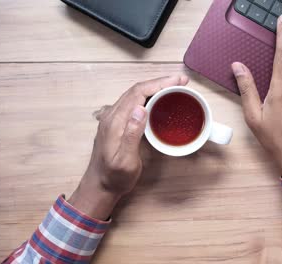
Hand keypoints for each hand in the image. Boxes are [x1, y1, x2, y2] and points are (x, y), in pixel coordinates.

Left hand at [68, 75, 188, 219]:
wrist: (99, 186)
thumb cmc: (114, 177)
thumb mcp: (125, 160)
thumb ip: (132, 134)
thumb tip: (140, 108)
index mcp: (115, 121)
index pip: (138, 93)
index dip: (159, 84)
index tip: (178, 81)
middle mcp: (112, 115)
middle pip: (137, 89)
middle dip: (160, 82)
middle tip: (181, 81)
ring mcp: (113, 118)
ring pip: (135, 94)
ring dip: (155, 87)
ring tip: (174, 86)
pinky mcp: (116, 123)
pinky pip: (133, 102)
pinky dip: (149, 96)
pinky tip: (158, 99)